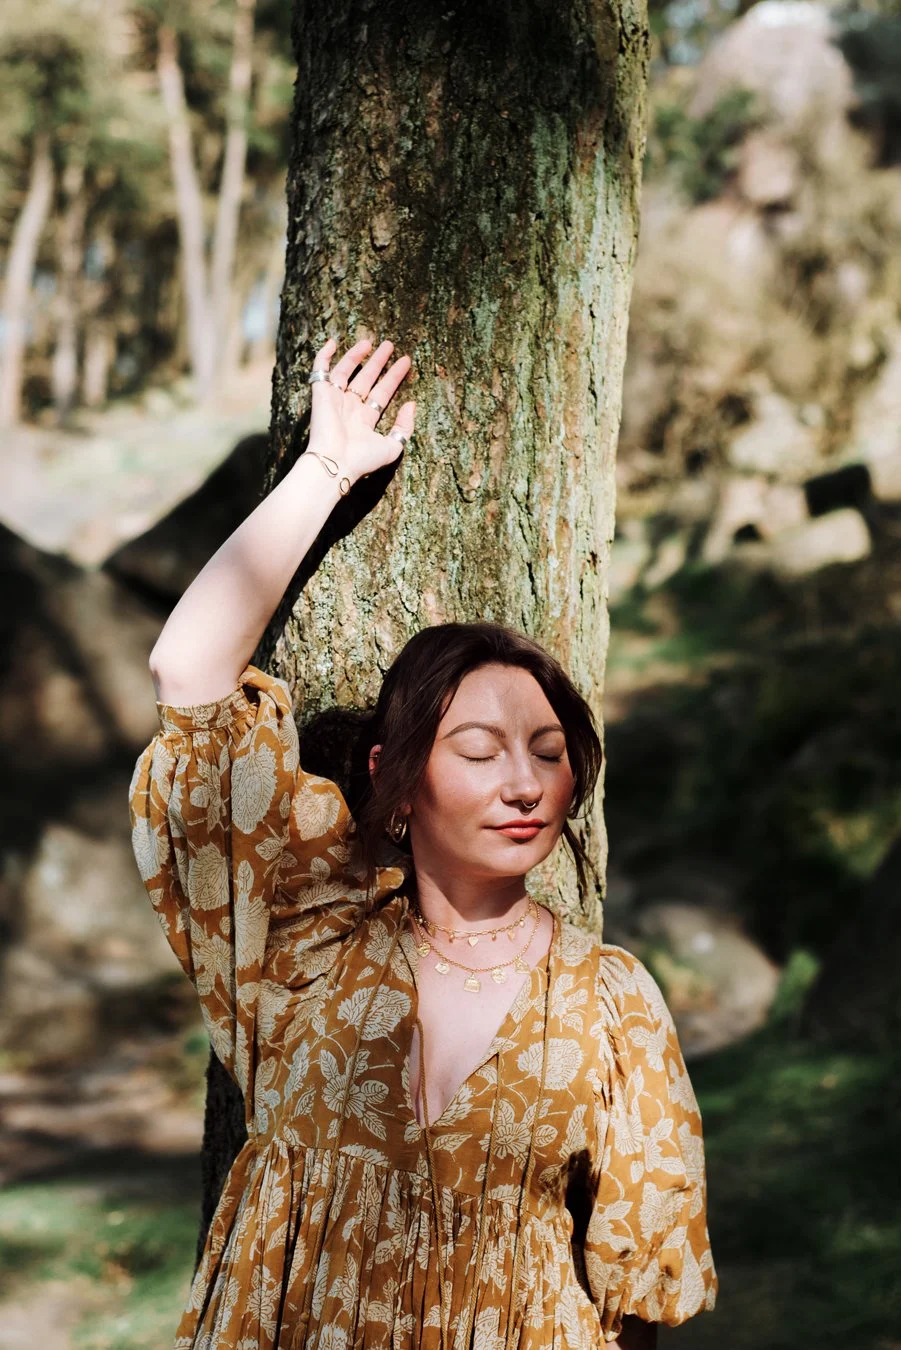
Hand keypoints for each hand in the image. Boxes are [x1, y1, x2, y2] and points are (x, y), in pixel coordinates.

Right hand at [308, 335, 415, 484]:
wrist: (335, 462)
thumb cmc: (362, 459)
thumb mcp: (392, 447)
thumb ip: (404, 427)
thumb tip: (411, 404)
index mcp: (365, 420)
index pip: (382, 393)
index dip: (394, 377)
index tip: (406, 362)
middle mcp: (349, 408)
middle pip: (366, 378)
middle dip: (378, 362)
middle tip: (389, 345)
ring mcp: (334, 400)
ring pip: (345, 371)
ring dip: (356, 355)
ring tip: (369, 341)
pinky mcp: (320, 394)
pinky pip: (320, 370)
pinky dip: (323, 356)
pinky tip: (333, 342)